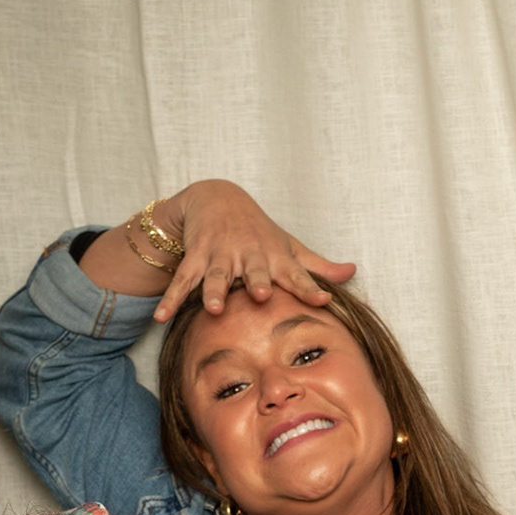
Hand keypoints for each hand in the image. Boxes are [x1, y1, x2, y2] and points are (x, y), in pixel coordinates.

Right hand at [153, 180, 357, 321]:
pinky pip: (182, 280)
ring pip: (215, 275)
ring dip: (212, 290)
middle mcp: (248, 254)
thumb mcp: (289, 246)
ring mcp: (220, 254)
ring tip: (212, 308)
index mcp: (274, 256)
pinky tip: (162, 316)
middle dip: (257, 281)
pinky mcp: (195, 256)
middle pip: (254, 270)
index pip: (296, 274)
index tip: (323, 299)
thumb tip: (353, 272)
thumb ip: (319, 266)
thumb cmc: (259, 231)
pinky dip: (171, 298)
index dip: (309, 286)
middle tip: (260, 295)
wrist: (216, 198)